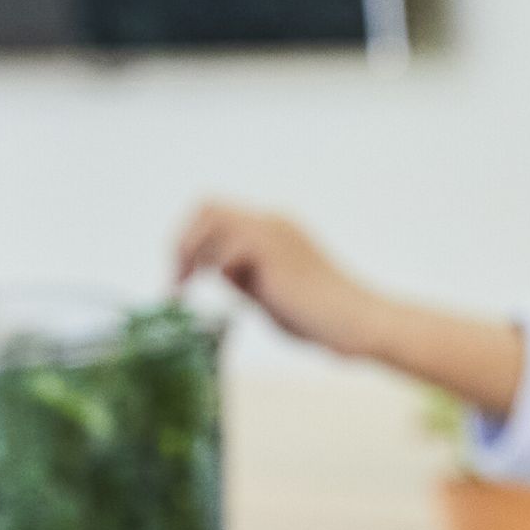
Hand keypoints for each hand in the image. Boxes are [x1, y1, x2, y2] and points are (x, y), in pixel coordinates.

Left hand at [173, 203, 388, 361]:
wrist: (354, 322)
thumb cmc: (319, 318)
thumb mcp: (269, 296)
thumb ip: (243, 280)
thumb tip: (214, 270)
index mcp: (273, 231)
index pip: (219, 217)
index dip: (193, 242)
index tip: (183, 277)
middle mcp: (271, 223)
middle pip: (208, 206)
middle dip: (182, 241)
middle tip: (175, 280)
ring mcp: (273, 231)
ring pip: (211, 218)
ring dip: (188, 251)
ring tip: (180, 286)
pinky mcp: (273, 249)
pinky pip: (226, 245)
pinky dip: (208, 265)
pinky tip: (204, 286)